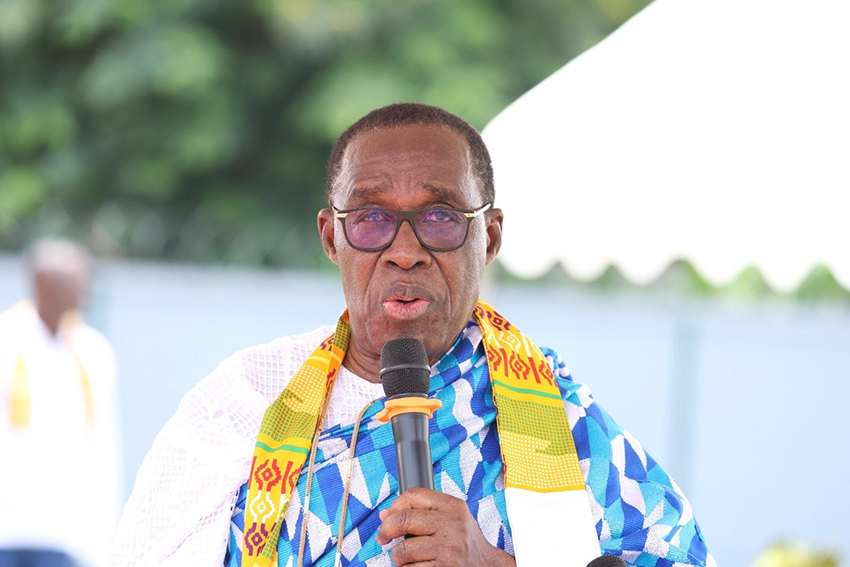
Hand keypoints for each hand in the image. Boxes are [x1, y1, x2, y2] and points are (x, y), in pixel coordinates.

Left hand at [376, 487, 515, 565]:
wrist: (487, 566)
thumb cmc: (464, 542)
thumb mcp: (450, 518)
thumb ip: (420, 512)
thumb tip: (385, 515)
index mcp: (453, 506)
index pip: (413, 495)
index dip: (395, 506)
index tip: (389, 517)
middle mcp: (452, 525)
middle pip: (403, 519)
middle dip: (386, 530)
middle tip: (384, 538)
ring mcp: (448, 549)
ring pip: (402, 550)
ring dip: (399, 557)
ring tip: (410, 558)